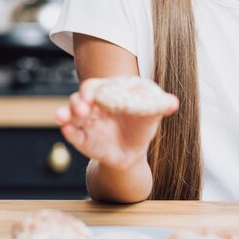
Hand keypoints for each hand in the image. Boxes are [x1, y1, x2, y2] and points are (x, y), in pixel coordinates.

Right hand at [56, 78, 178, 169]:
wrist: (133, 152)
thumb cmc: (141, 126)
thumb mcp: (151, 116)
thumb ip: (159, 107)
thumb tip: (174, 103)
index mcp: (108, 94)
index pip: (96, 86)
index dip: (92, 89)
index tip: (93, 95)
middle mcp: (94, 106)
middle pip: (80, 98)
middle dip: (78, 101)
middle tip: (82, 107)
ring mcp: (86, 122)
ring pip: (71, 114)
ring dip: (66, 113)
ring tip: (64, 117)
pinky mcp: (82, 139)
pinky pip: (72, 134)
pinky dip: (68, 131)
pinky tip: (66, 130)